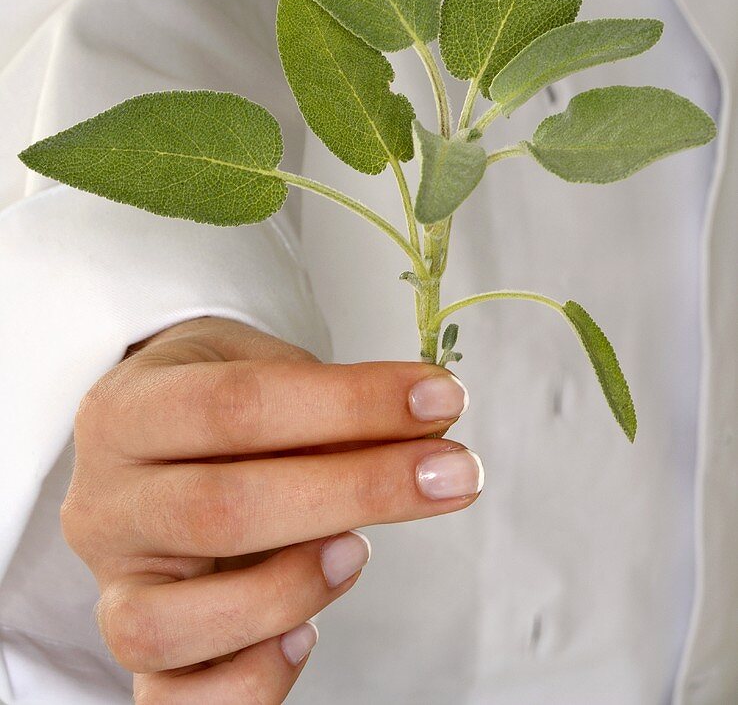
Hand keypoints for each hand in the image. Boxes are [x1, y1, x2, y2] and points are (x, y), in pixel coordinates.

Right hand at [61, 316, 480, 702]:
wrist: (151, 437)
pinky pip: (173, 703)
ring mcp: (113, 585)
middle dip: (357, 489)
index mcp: (126, 411)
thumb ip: (326, 407)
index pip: (237, 404)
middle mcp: (105, 502)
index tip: (437, 398)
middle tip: (448, 473)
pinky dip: (249, 680)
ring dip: (290, 590)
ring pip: (173, 622)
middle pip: (222, 509)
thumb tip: (428, 431)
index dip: (349, 403)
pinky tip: (304, 635)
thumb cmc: (213, 402)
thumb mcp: (258, 367)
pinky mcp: (135, 651)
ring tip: (358, 549)